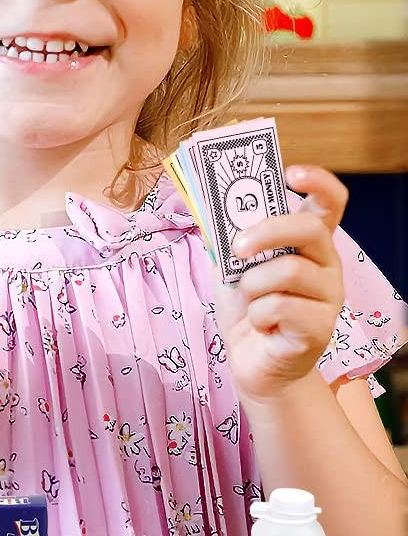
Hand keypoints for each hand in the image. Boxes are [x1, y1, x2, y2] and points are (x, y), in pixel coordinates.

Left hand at [217, 165, 346, 404]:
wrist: (252, 363)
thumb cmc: (246, 309)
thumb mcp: (232, 267)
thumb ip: (230, 237)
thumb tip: (206, 202)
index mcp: (308, 245)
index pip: (330, 203)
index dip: (317, 181)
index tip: (291, 172)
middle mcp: (327, 265)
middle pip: (308, 228)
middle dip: (265, 232)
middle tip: (236, 249)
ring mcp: (329, 297)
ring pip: (287, 271)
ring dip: (252, 286)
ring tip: (250, 301)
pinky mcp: (320, 328)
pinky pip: (278, 308)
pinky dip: (256, 316)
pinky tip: (262, 326)